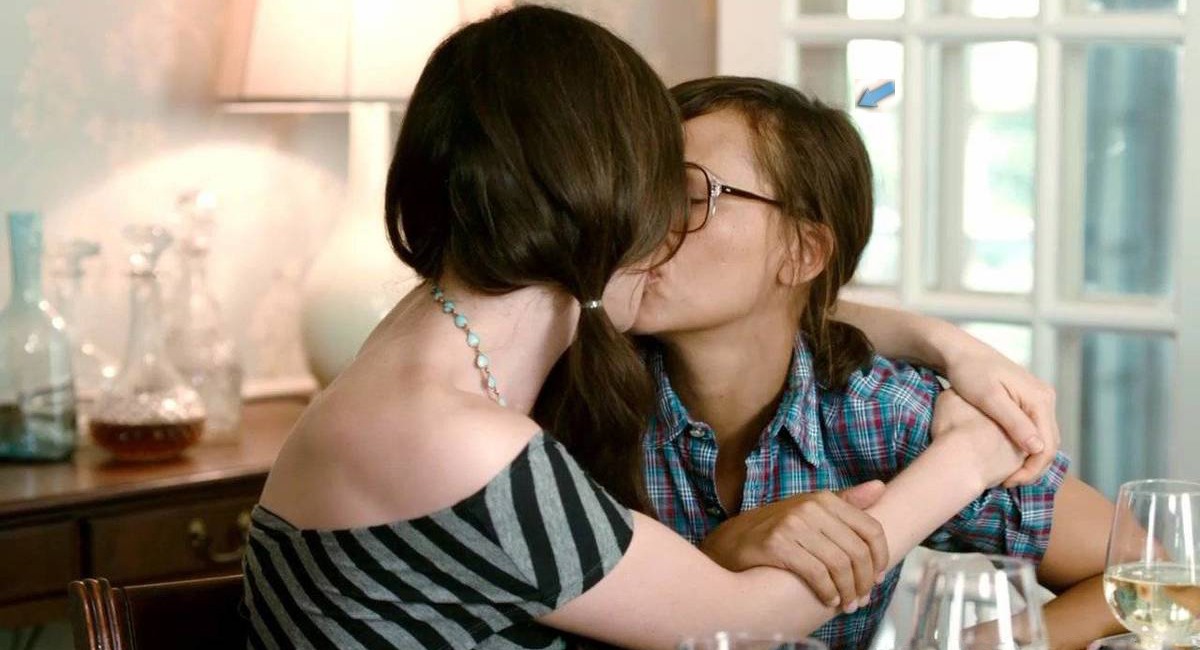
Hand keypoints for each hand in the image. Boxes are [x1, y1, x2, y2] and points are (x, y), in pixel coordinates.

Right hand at [698, 482, 887, 612]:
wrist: (732, 541)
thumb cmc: (777, 529)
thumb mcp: (812, 510)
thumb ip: (846, 501)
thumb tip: (880, 487)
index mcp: (824, 499)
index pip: (870, 529)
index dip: (880, 557)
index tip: (878, 577)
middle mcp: (810, 508)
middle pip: (856, 551)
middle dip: (864, 581)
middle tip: (862, 599)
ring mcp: (793, 525)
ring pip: (839, 565)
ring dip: (847, 591)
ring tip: (846, 604)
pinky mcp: (777, 545)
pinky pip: (816, 574)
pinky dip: (827, 592)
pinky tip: (828, 599)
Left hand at [940, 332, 1059, 486]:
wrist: (959, 352)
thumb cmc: (969, 373)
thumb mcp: (988, 398)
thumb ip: (1013, 422)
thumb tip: (1037, 448)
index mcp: (1040, 398)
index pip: (1047, 444)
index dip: (1031, 469)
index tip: (1009, 482)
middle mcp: (1045, 398)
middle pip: (1050, 444)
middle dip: (1031, 469)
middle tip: (1007, 484)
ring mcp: (1039, 399)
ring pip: (1043, 439)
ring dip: (1028, 461)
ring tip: (1006, 476)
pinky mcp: (1028, 402)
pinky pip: (1034, 431)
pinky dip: (1024, 448)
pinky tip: (1006, 460)